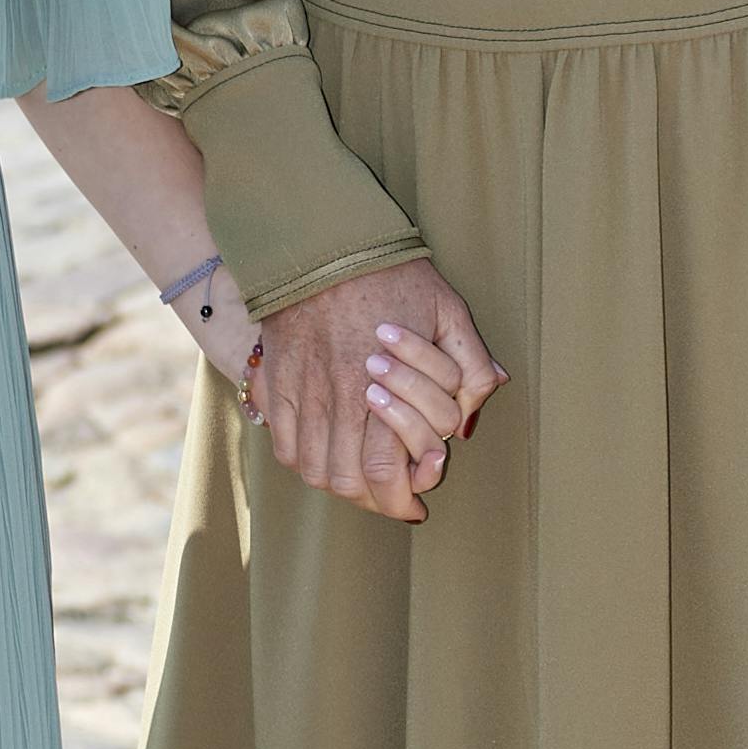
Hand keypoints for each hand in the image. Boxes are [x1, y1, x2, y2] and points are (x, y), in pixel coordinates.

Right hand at [256, 264, 503, 522]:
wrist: (325, 242)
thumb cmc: (393, 275)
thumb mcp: (448, 310)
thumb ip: (469, 366)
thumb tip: (470, 421)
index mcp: (382, 387)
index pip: (384, 472)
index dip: (400, 501)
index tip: (415, 506)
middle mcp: (337, 399)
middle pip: (346, 481)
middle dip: (374, 501)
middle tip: (391, 498)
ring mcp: (302, 392)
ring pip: (314, 470)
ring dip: (340, 485)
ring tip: (361, 482)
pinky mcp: (278, 381)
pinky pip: (284, 444)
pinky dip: (304, 463)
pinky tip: (325, 458)